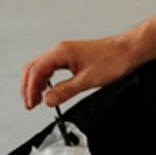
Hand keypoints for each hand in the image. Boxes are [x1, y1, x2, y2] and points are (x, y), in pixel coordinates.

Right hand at [19, 33, 139, 108]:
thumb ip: (65, 90)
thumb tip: (48, 100)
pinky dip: (45, 79)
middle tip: (30, 104)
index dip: (30, 89)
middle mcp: (59, 50)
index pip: (36, 71)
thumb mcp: (88, 80)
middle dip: (28, 87)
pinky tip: (48, 89)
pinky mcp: (70, 56)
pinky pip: (50, 67)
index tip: (31, 104)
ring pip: (40, 67)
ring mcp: (64, 52)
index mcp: (60, 52)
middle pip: (33, 67)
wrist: (127, 50)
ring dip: (35, 83)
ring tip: (36, 100)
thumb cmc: (113, 59)